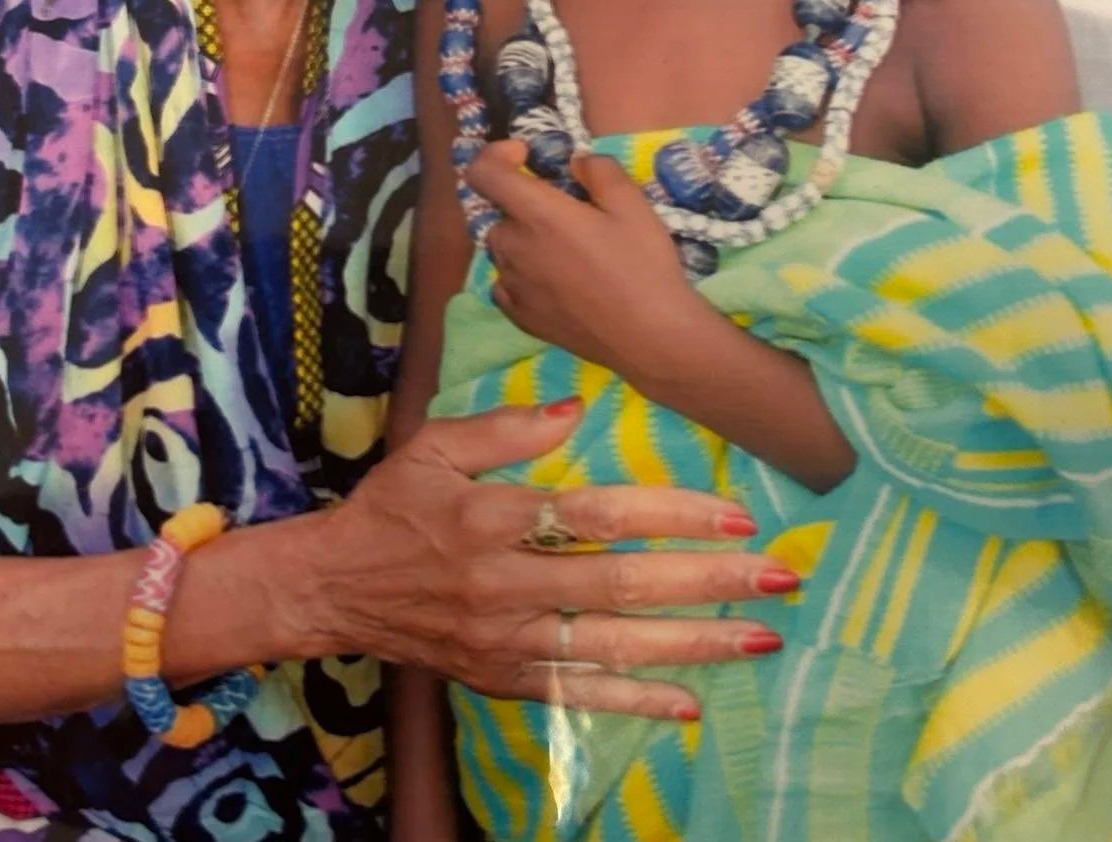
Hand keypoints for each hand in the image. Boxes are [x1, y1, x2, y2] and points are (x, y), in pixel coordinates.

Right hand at [313, 402, 798, 719]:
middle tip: (777, 577)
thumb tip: (576, 408)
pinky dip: (634, 702)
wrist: (334, 588)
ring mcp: (504, 640)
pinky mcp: (501, 678)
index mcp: (488, 518)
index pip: (595, 515)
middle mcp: (503, 584)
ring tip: (759, 639)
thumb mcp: (432, 446)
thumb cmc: (391, 506)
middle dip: (705, 582)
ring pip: (611, 645)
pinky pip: (577, 694)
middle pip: (620, 584)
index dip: (668, 514)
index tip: (733, 512)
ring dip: (691, 643)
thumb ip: (503, 428)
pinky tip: (690, 703)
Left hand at [470, 141, 704, 377]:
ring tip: (567, 252)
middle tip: (567, 214)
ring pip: (504, 249)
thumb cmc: (643, 265)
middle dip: (524, 205)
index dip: (496, 154)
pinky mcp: (522, 317)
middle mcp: (514, 247)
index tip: (525, 156)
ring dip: (524, 240)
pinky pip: (506, 285)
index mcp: (537, 214)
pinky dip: (521, 275)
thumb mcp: (632, 204)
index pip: (483, 173)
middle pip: (500, 213)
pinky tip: (554, 282)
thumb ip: (599, 171)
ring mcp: (514, 286)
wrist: (651, 336)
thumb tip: (575, 162)